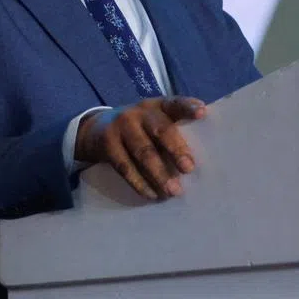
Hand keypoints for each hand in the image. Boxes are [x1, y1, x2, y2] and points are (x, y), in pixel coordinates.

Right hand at [74, 97, 206, 199]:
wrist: (96, 128)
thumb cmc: (139, 129)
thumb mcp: (153, 121)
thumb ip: (172, 131)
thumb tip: (195, 163)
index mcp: (157, 106)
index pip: (175, 104)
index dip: (188, 107)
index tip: (203, 113)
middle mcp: (139, 112)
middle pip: (160, 130)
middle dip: (176, 149)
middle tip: (189, 169)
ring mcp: (122, 126)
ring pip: (143, 152)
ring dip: (159, 174)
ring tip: (173, 191)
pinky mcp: (108, 144)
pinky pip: (125, 166)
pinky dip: (140, 183)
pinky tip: (152, 194)